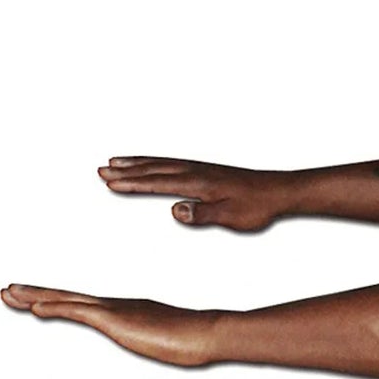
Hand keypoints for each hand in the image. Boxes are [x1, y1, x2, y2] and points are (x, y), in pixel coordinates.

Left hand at [0, 284, 221, 365]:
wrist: (207, 333)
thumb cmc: (196, 340)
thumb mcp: (168, 343)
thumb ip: (159, 341)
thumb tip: (166, 344)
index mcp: (126, 311)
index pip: (83, 305)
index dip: (56, 301)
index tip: (34, 300)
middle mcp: (115, 305)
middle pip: (67, 297)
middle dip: (35, 294)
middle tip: (8, 291)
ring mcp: (114, 310)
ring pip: (65, 300)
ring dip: (35, 297)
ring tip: (9, 294)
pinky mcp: (115, 319)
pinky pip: (77, 311)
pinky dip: (54, 307)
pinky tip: (34, 308)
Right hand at [98, 157, 287, 230]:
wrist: (279, 191)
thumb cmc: (257, 206)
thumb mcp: (231, 217)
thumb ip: (202, 214)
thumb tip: (175, 210)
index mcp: (197, 183)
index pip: (157, 183)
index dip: (132, 184)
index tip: (109, 182)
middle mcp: (195, 171)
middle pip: (153, 169)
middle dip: (126, 170)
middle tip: (100, 170)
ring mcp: (200, 168)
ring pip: (161, 163)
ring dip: (137, 163)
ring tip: (116, 161)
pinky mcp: (207, 170)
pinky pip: (173, 162)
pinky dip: (156, 162)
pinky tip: (152, 165)